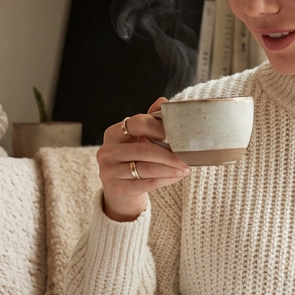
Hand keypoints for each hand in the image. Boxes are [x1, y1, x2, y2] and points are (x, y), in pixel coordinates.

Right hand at [98, 98, 189, 222]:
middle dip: (169, 153)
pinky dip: (165, 179)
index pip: (137, 123)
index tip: (175, 133)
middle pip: (144, 149)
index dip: (157, 126)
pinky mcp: (118, 189)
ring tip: (185, 168)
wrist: (120, 193)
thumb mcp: (138, 141)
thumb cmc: (132, 162)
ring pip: (146, 168)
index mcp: (113, 134)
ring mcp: (110, 171)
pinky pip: (147, 183)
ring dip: (170, 168)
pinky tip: (176, 177)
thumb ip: (149, 122)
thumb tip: (163, 101)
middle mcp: (107, 151)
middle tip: (186, 156)